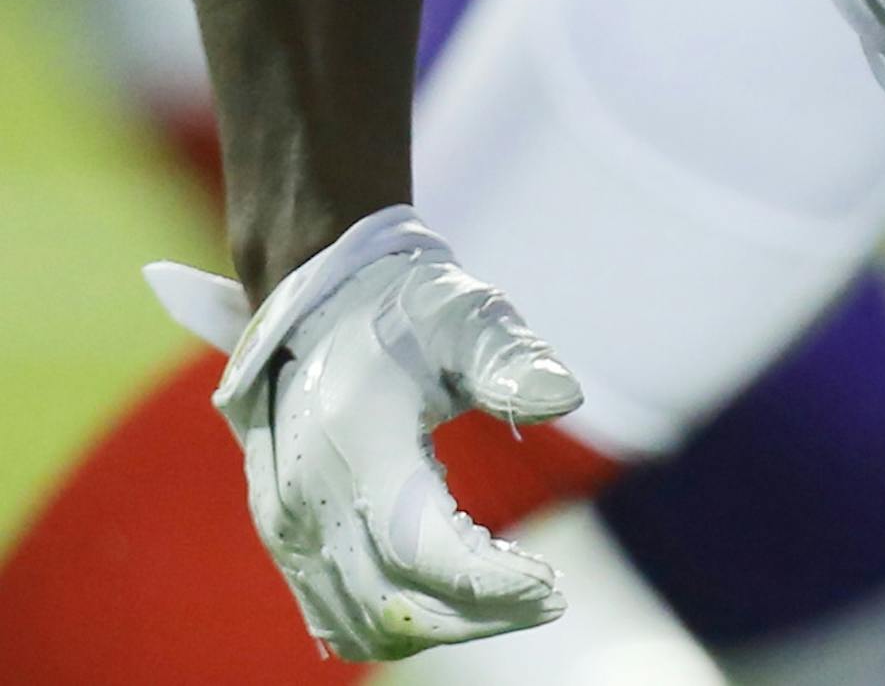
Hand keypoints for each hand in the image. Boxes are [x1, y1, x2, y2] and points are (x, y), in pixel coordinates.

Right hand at [145, 208, 580, 662]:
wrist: (320, 291)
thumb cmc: (404, 303)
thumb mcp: (465, 314)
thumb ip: (511, 359)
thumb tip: (566, 396)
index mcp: (353, 443)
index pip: (418, 551)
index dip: (488, 584)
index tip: (553, 585)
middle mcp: (306, 498)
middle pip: (395, 603)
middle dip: (480, 614)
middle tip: (549, 595)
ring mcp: (287, 525)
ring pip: (362, 622)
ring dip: (441, 625)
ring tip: (510, 595)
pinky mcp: (285, 535)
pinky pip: (334, 614)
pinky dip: (396, 621)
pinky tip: (454, 596)